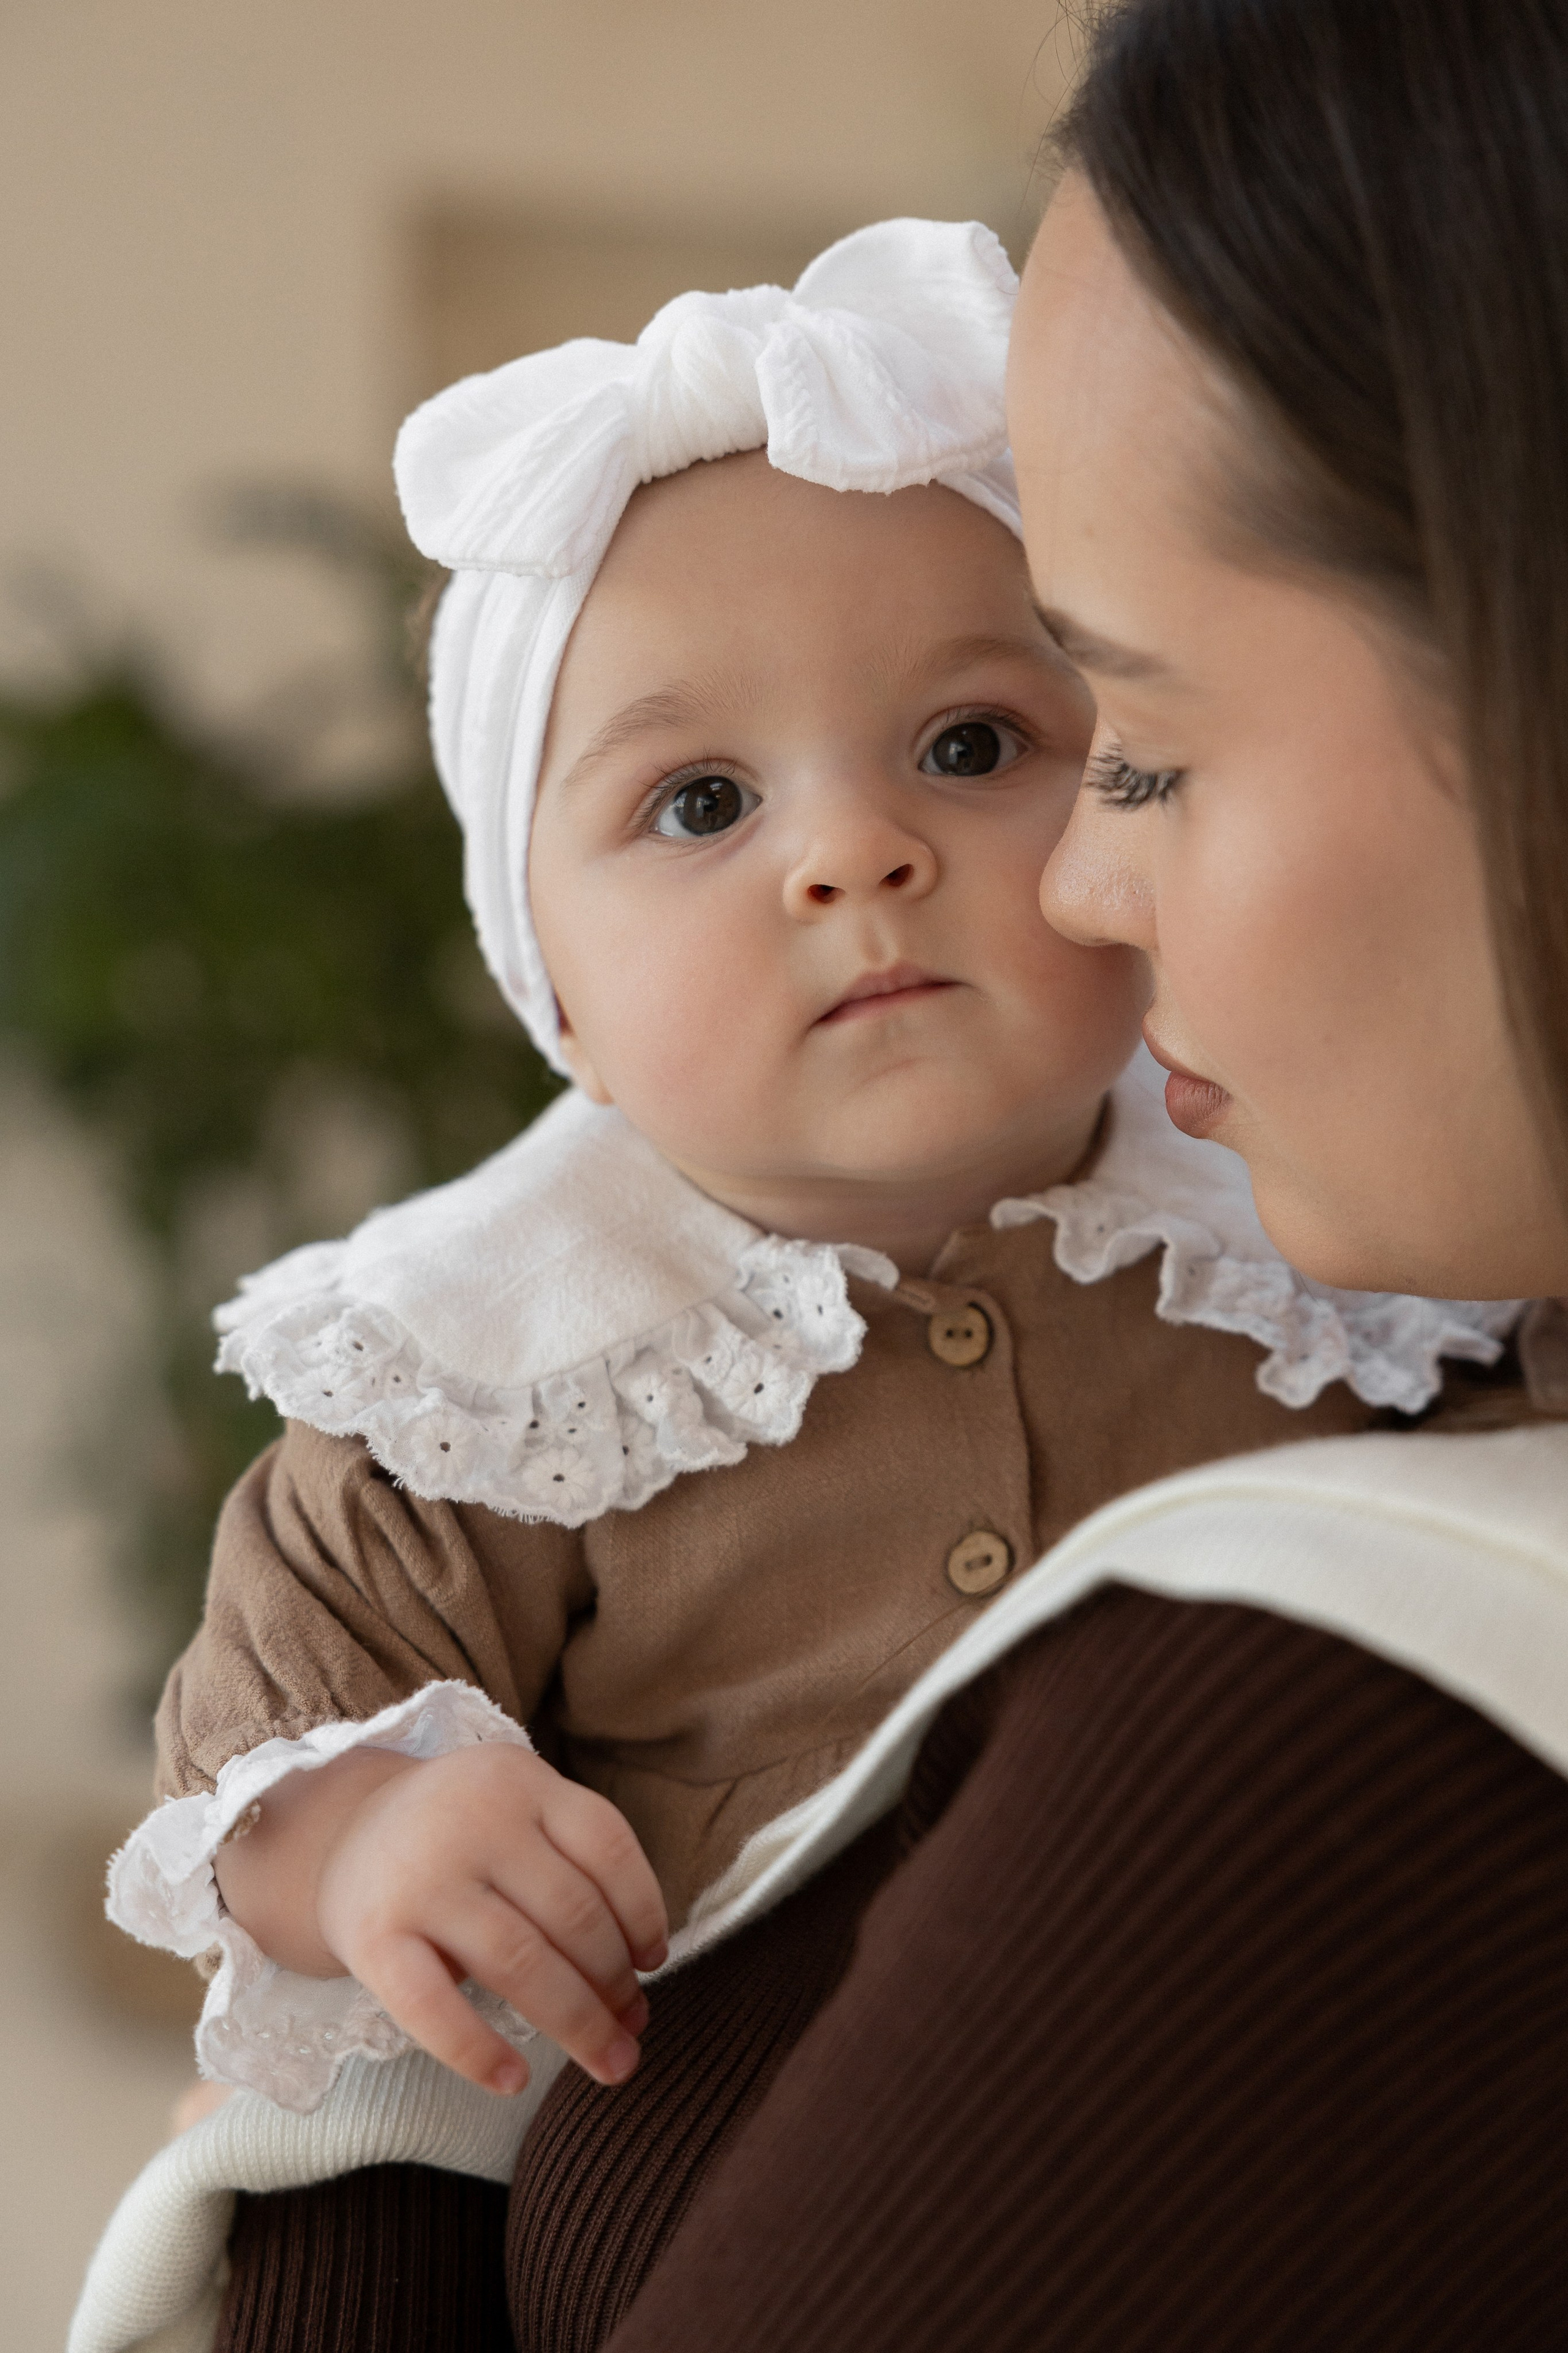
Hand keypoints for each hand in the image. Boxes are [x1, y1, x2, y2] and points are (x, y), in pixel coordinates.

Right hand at [215, 1743, 668, 2093]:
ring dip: (578, 2022)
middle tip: (635, 2029)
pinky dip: (478, 2051)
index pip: (607, 1845)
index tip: (653, 1962)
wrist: (339, 1835)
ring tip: (610, 2063)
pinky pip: (433, 2007)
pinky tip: (514, 2082)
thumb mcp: (515, 1812)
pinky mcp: (371, 1935)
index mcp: (518, 1779)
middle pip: (572, 1912)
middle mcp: (473, 1818)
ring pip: (520, 1962)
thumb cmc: (459, 1838)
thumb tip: (643, 1971)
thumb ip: (572, 1864)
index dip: (643, 1911)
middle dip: (615, 1982)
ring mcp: (420, 1877)